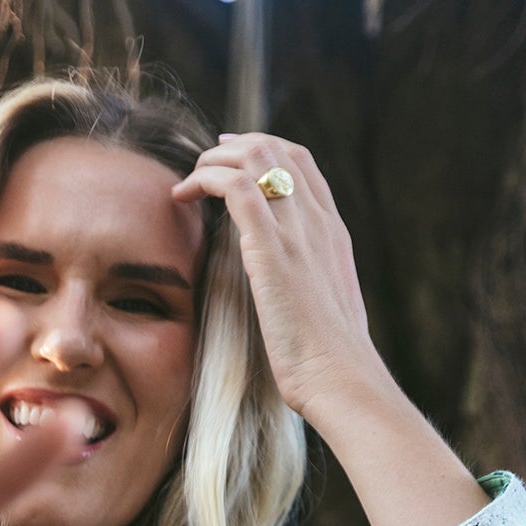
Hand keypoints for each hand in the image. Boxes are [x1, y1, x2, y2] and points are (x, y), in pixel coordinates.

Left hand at [172, 134, 382, 425]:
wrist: (340, 379)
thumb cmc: (330, 363)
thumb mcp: (326, 312)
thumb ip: (309, 287)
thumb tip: (292, 293)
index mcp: (333, 233)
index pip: (301, 164)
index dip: (264, 150)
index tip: (232, 157)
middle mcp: (317, 221)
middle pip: (276, 148)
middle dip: (233, 146)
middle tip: (204, 161)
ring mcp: (297, 231)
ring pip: (255, 157)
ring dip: (213, 159)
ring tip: (189, 180)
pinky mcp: (270, 248)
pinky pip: (235, 187)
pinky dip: (205, 179)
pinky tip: (185, 195)